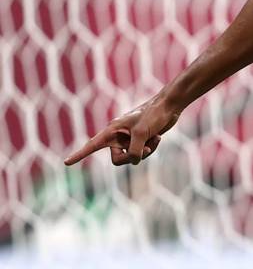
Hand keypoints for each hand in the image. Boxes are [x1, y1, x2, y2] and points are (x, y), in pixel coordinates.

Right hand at [64, 95, 181, 166]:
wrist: (169, 106)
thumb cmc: (154, 114)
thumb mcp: (142, 133)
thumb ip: (135, 151)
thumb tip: (133, 161)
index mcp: (113, 130)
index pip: (92, 145)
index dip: (79, 155)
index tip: (66, 162)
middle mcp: (118, 136)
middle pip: (117, 159)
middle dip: (132, 157)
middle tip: (145, 149)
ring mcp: (129, 139)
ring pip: (132, 158)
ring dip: (145, 151)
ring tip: (154, 139)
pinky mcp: (140, 141)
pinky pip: (142, 154)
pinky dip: (152, 148)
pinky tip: (158, 137)